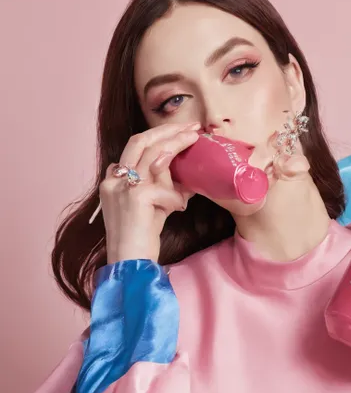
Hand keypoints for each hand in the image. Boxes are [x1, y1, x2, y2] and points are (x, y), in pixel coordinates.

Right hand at [99, 122, 199, 263]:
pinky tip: (181, 206)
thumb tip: (187, 176)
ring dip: (177, 145)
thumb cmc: (141, 237)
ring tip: (195, 139)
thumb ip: (161, 186)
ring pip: (153, 155)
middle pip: (141, 141)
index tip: (180, 129)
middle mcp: (113, 180)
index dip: (159, 134)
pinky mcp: (135, 199)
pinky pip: (165, 189)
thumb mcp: (151, 205)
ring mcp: (121, 188)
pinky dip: (176, 196)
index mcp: (113, 180)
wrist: (129, 264)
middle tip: (192, 127)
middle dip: (168, 130)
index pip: (135, 146)